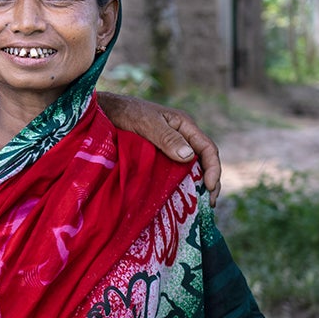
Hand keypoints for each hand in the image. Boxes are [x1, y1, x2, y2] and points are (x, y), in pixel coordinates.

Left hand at [98, 94, 222, 203]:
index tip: (209, 187)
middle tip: (209, 204)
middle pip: (204, 161)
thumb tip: (188, 157)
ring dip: (197, 186)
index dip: (213, 169)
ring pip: (191, 169)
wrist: (105, 111)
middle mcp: (182, 137)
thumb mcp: (147, 123)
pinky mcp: (159, 157)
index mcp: (184, 126)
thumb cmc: (126, 112)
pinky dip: (181, 185)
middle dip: (210, 182)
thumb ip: (167, 137)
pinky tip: (180, 198)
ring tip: (199, 206)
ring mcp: (171, 148)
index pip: (208, 149)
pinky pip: (175, 172)